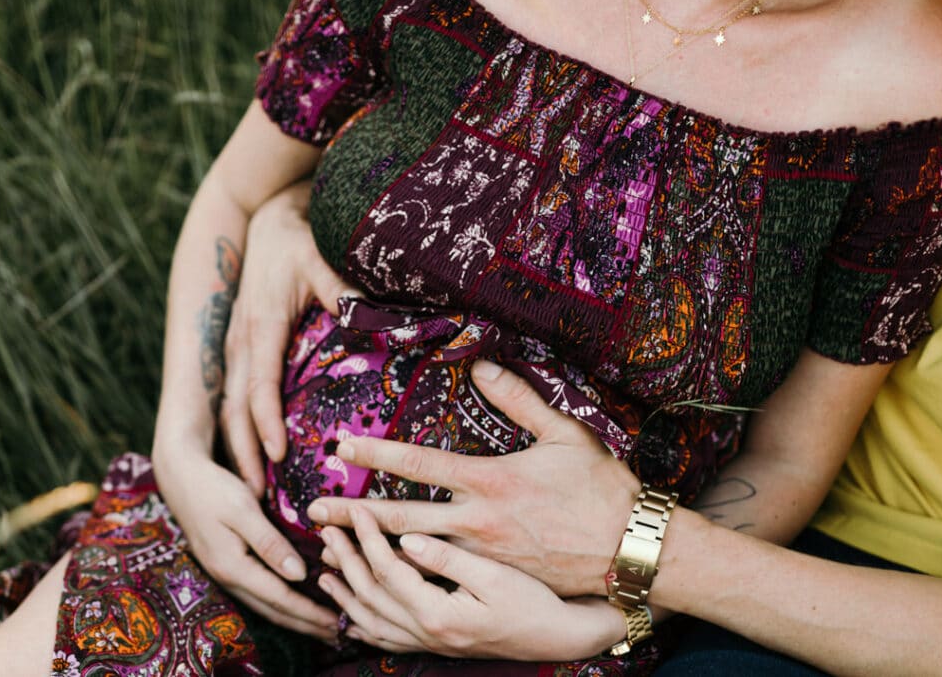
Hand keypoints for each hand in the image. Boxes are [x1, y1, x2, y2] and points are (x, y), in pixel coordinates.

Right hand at [152, 442, 340, 640]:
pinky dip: (283, 603)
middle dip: (307, 624)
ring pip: (267, 604)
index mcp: (233, 566)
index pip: (279, 598)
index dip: (309, 612)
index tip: (337, 623)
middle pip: (274, 610)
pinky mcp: (229, 564)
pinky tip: (297, 602)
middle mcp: (229, 577)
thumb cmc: (214, 489)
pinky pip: (261, 592)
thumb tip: (298, 574)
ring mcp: (226, 573)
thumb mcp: (243, 511)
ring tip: (323, 626)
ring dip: (296, 617)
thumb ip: (269, 543)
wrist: (181, 477)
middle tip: (340, 634)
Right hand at [219, 180, 361, 494]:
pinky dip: (240, 429)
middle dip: (243, 453)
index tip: (278, 456)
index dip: (266, 422)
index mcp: (260, 327)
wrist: (264, 218)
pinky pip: (235, 395)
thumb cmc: (296, 240)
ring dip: (237, 448)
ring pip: (229, 406)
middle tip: (257, 497)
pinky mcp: (240, 348)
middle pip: (234, 408)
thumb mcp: (320, 259)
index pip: (259, 385)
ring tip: (252, 489)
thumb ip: (343, 290)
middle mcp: (241, 342)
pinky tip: (253, 453)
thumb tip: (370, 318)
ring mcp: (235, 346)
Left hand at [307, 360, 641, 597]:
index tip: (339, 447)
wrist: (629, 548)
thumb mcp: (565, 433)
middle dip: (352, 515)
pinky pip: (442, 577)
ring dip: (371, 549)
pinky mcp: (495, 579)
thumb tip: (481, 363)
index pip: (419, 463)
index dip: (375, 454)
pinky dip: (408, 574)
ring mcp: (483, 556)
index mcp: (490, 479)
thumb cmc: (600, 488)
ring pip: (414, 553)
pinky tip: (385, 577)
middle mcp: (478, 521)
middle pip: (400, 517)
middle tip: (312, 512)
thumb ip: (519, 397)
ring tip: (336, 550)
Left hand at [318, 505, 624, 659]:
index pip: (388, 569)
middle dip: (346, 558)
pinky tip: (352, 615)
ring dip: (348, 591)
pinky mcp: (438, 643)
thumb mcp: (497, 575)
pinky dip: (364, 624)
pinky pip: (388, 638)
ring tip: (326, 567)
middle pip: (371, 593)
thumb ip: (448, 558)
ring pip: (373, 619)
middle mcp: (428, 632)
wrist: (562, 637)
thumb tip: (408, 538)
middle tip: (325, 527)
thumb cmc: (537, 600)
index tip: (352, 507)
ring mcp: (430, 642)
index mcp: (439, 612)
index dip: (367, 535)